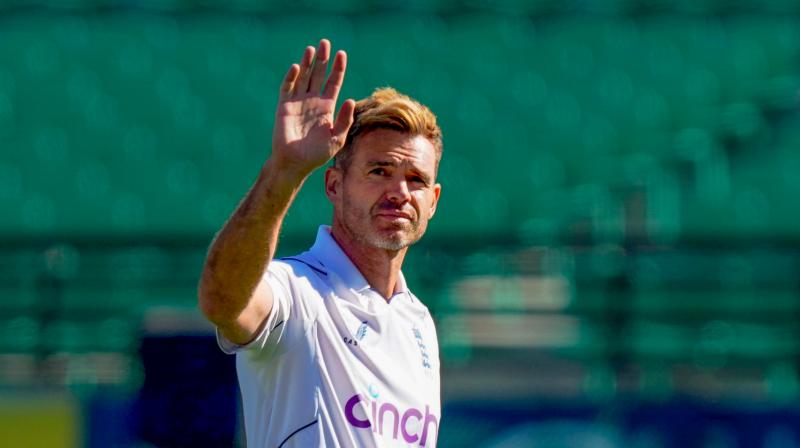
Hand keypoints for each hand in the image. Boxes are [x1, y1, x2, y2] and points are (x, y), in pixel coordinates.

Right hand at [271, 39, 354, 176]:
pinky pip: (287, 88)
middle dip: (322, 59)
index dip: (338, 68)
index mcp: (327, 107)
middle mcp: (313, 101)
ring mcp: (298, 102)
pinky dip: (291, 77)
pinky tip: (296, 67)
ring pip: (303, 77)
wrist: (295, 163)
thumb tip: (350, 100)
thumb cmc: (317, 154)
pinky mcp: (284, 106)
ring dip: (307, 63)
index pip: (333, 82)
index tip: (342, 54)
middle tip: (325, 43)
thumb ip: (344, 120)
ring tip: (311, 48)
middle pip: (318, 75)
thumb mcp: (336, 139)